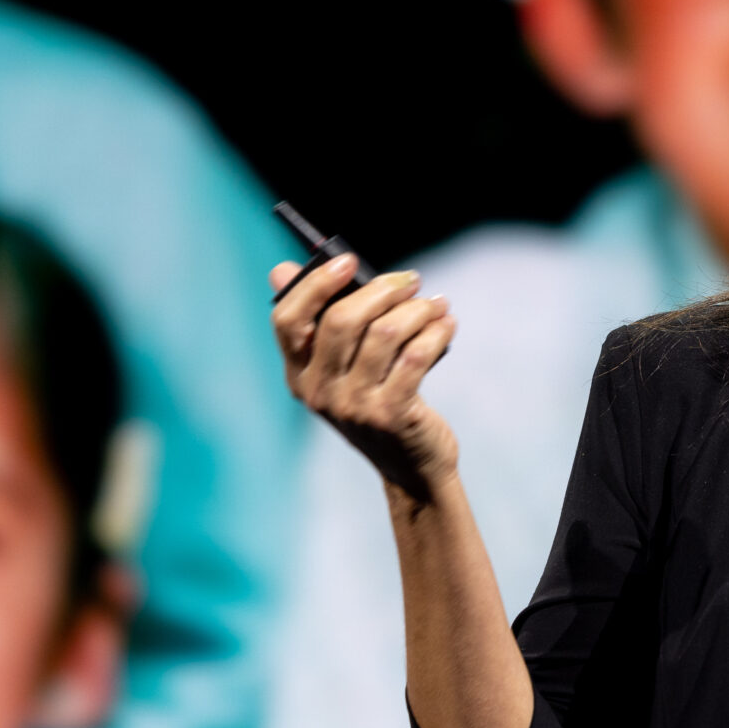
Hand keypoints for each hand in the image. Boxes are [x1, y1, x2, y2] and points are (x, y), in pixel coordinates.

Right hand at [270, 255, 458, 501]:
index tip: (348, 261)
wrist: (411, 466)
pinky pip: (416, 356)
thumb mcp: (342, 370)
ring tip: (437, 304)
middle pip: (342, 320)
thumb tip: (281, 268)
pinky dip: (436, 332)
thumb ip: (322, 323)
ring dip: (417, 310)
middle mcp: (319, 391)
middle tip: (411, 279)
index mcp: (298, 375)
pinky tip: (447, 325)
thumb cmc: (378, 403)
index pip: (287, 321)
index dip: (314, 285)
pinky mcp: (391, 415)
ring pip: (385, 334)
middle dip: (382, 290)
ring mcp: (354, 406)